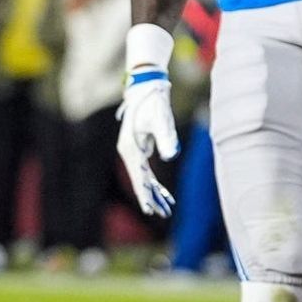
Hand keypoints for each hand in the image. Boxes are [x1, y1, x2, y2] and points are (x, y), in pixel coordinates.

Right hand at [116, 75, 177, 217]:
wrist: (146, 88)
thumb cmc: (153, 104)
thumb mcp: (161, 121)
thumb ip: (166, 139)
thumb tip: (171, 156)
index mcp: (131, 148)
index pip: (138, 177)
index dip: (145, 194)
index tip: (150, 210)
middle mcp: (129, 152)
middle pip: (140, 180)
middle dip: (151, 197)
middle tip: (164, 214)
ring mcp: (133, 150)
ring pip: (144, 177)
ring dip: (155, 192)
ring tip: (167, 209)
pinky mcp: (140, 148)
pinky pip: (147, 170)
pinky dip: (155, 182)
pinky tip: (164, 193)